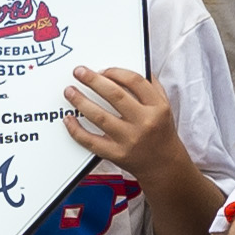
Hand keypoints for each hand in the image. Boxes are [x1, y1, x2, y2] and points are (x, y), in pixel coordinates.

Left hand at [65, 62, 187, 182]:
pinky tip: (68, 119)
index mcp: (158, 107)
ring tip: (70, 91)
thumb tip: (129, 69)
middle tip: (79, 72)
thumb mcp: (165, 107)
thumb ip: (151, 87)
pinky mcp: (116, 154)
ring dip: (81, 101)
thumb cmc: (161, 133)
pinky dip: (76, 130)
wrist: (164, 165)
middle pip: (115, 96)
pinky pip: (91, 141)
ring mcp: (129, 139)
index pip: (135, 82)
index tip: (102, 70)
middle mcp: (144, 122)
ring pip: (99, 117)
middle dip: (93, 80)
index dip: (116, 72)